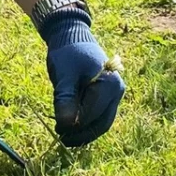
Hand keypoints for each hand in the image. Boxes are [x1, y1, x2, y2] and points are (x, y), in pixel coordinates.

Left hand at [41, 11, 124, 146]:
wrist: (72, 37)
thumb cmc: (68, 54)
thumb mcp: (64, 76)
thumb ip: (66, 99)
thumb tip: (67, 125)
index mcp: (109, 84)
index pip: (93, 114)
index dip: (76, 126)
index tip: (58, 129)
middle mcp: (117, 91)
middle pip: (101, 122)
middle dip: (81, 133)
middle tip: (61, 138)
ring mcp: (115, 95)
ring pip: (101, 122)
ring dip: (84, 131)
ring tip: (64, 135)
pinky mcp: (108, 97)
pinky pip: (99, 116)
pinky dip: (87, 124)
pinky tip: (71, 127)